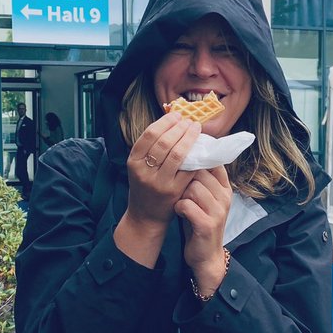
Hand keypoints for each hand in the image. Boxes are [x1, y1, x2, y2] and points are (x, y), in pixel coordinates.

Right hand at [125, 112, 200, 228]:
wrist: (145, 216)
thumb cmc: (145, 186)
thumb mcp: (140, 166)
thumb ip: (151, 147)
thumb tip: (173, 122)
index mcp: (133, 161)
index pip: (149, 134)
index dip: (166, 122)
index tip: (177, 116)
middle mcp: (143, 172)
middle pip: (164, 142)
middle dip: (180, 128)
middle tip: (190, 122)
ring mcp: (159, 182)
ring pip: (177, 154)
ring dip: (189, 138)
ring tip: (196, 130)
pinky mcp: (173, 191)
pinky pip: (187, 169)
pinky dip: (195, 157)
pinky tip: (200, 149)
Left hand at [175, 165, 232, 295]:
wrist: (206, 255)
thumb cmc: (200, 222)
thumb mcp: (204, 198)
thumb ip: (201, 180)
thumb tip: (186, 153)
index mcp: (225, 188)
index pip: (214, 162)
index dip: (197, 159)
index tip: (184, 164)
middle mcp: (225, 197)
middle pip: (200, 173)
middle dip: (185, 179)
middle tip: (180, 190)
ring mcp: (218, 211)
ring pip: (193, 187)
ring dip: (181, 194)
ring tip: (180, 202)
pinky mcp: (208, 224)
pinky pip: (187, 204)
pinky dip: (179, 207)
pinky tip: (179, 212)